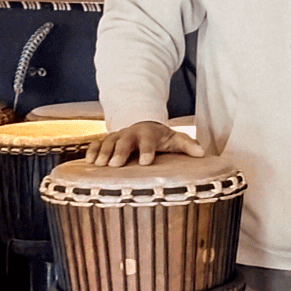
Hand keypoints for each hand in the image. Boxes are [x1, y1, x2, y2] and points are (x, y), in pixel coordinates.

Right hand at [85, 122, 203, 167]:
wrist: (144, 126)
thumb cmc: (161, 138)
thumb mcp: (175, 139)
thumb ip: (187, 145)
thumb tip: (201, 153)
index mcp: (149, 133)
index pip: (149, 141)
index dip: (147, 150)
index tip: (146, 162)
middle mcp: (131, 133)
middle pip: (125, 141)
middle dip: (120, 152)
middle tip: (116, 165)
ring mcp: (118, 136)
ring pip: (109, 142)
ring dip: (104, 152)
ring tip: (99, 165)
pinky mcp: (107, 141)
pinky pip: (97, 144)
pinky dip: (92, 151)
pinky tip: (88, 162)